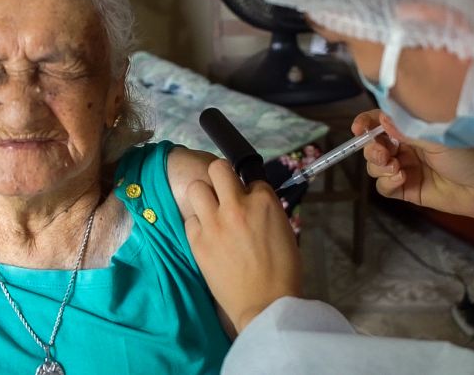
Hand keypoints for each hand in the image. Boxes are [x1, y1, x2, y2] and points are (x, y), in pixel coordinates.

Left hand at [184, 159, 301, 332]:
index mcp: (264, 201)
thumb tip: (251, 202)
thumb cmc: (283, 271)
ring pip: (195, 188)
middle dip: (221, 177)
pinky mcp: (198, 242)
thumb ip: (265, 211)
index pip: (251, 178)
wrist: (266, 304)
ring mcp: (214, 223)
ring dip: (203, 197)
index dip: (251, 190)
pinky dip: (197, 225)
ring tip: (211, 211)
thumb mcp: (283, 230)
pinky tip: (207, 235)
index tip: (250, 202)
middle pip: (217, 169)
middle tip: (224, 191)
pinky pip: (190, 220)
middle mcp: (236, 206)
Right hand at [354, 110, 473, 229]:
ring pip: (374, 167)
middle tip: (384, 155)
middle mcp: (404, 147)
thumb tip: (380, 118)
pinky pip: (382, 187)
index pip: (379, 122)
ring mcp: (404, 169)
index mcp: (411, 129)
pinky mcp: (406, 190)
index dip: (365, 123)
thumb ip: (406, 129)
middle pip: (372, 146)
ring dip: (380, 167)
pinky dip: (387, 183)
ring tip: (398, 169)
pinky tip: (402, 180)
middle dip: (372, 150)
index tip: (358, 129)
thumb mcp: (436, 136)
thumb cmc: (467, 154)